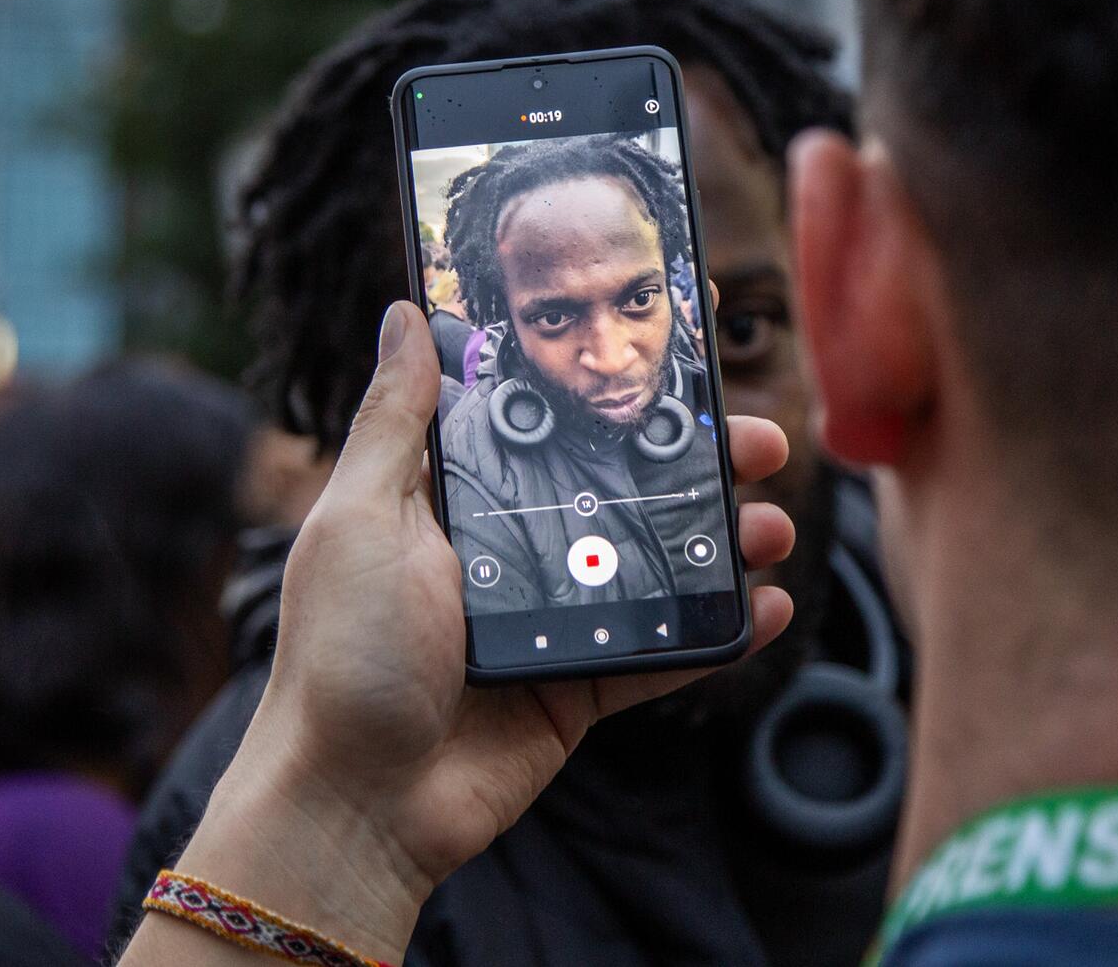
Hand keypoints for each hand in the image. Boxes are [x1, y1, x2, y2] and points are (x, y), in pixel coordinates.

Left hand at [127, 301, 795, 964]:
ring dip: (721, 539)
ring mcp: (548, 618)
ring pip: (653, 562)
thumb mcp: (360, 518)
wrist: (356, 804)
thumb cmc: (343, 654)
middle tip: (757, 438)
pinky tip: (764, 607)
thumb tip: (407, 314)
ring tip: (774, 526)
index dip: (608, 374)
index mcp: (454, 495)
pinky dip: (716, 633)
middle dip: (695, 457)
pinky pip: (659, 652)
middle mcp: (507, 547)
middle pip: (619, 482)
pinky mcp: (577, 687)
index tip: (678, 327)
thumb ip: (395, 419)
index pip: (543, 411)